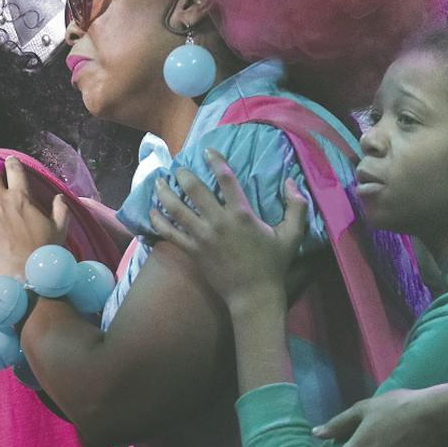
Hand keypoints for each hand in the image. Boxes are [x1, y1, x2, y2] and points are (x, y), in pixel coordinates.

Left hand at [143, 151, 308, 304]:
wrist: (253, 296)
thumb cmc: (273, 265)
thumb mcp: (291, 235)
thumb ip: (296, 206)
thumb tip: (291, 181)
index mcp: (242, 214)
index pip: (227, 179)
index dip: (215, 161)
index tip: (206, 150)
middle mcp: (219, 222)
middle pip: (194, 190)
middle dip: (183, 174)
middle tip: (177, 167)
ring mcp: (203, 237)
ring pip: (177, 209)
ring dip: (164, 193)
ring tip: (158, 182)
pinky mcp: (193, 252)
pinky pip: (171, 234)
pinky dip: (159, 221)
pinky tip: (151, 212)